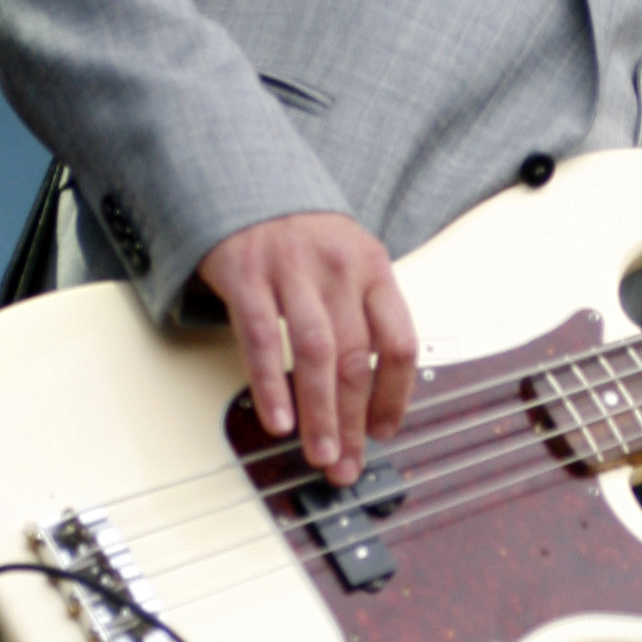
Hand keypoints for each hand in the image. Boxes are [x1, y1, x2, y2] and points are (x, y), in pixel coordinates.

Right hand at [196, 213, 417, 486]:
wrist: (242, 179)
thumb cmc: (300, 234)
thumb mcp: (347, 260)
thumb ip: (362, 315)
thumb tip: (371, 395)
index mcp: (373, 269)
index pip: (399, 343)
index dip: (396, 396)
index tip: (385, 432)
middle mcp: (338, 269)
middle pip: (358, 358)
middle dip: (355, 421)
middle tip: (348, 462)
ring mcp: (291, 270)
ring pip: (316, 354)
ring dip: (320, 413)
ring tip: (319, 452)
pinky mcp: (246, 275)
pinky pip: (261, 339)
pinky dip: (270, 385)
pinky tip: (278, 419)